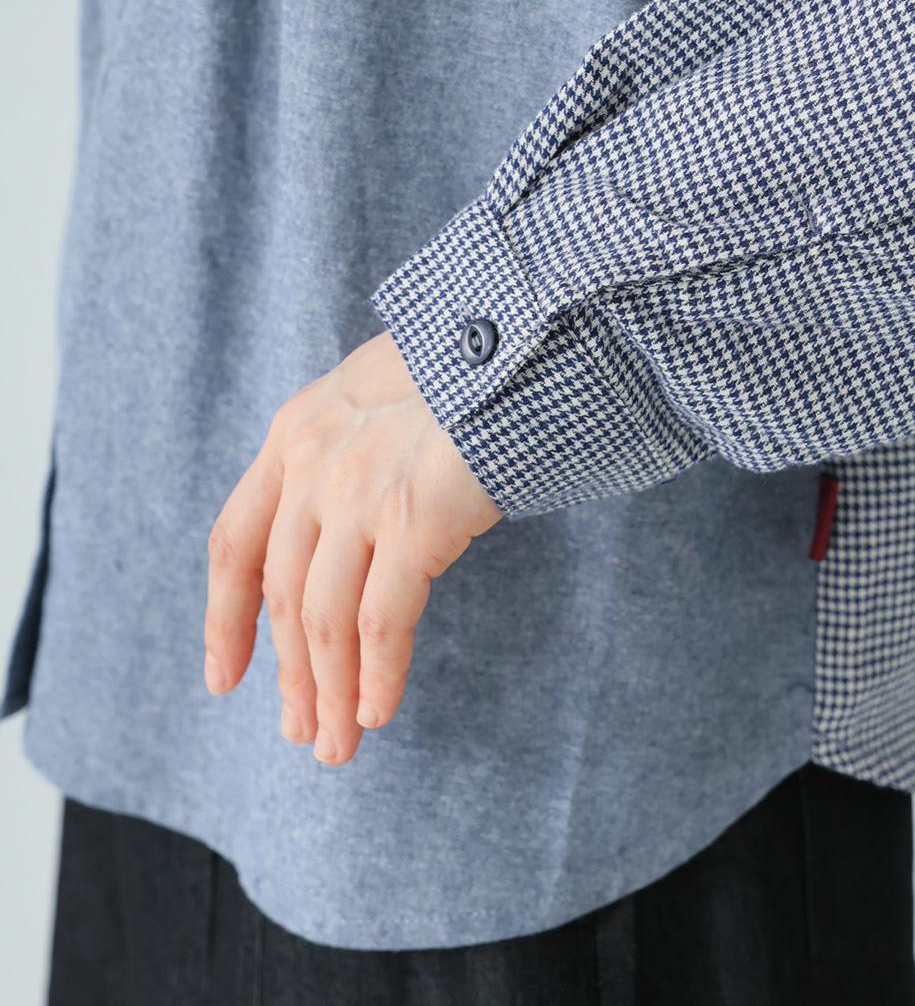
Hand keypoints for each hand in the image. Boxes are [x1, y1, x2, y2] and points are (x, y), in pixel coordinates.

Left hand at [202, 330, 502, 764]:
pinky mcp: (415, 517)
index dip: (225, 618)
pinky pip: (381, 620)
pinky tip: (381, 710)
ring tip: (338, 745)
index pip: (234, 541)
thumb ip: (350, 444)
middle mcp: (314, 462)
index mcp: (296, 430)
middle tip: (302, 732)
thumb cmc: (474, 363)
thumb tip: (350, 521)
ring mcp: (360, 490)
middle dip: (289, 675)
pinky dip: (378, 674)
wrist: (528, 331)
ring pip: (323, 619)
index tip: (224, 678)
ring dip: (330, 692)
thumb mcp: (381, 388)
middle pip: (282, 593)